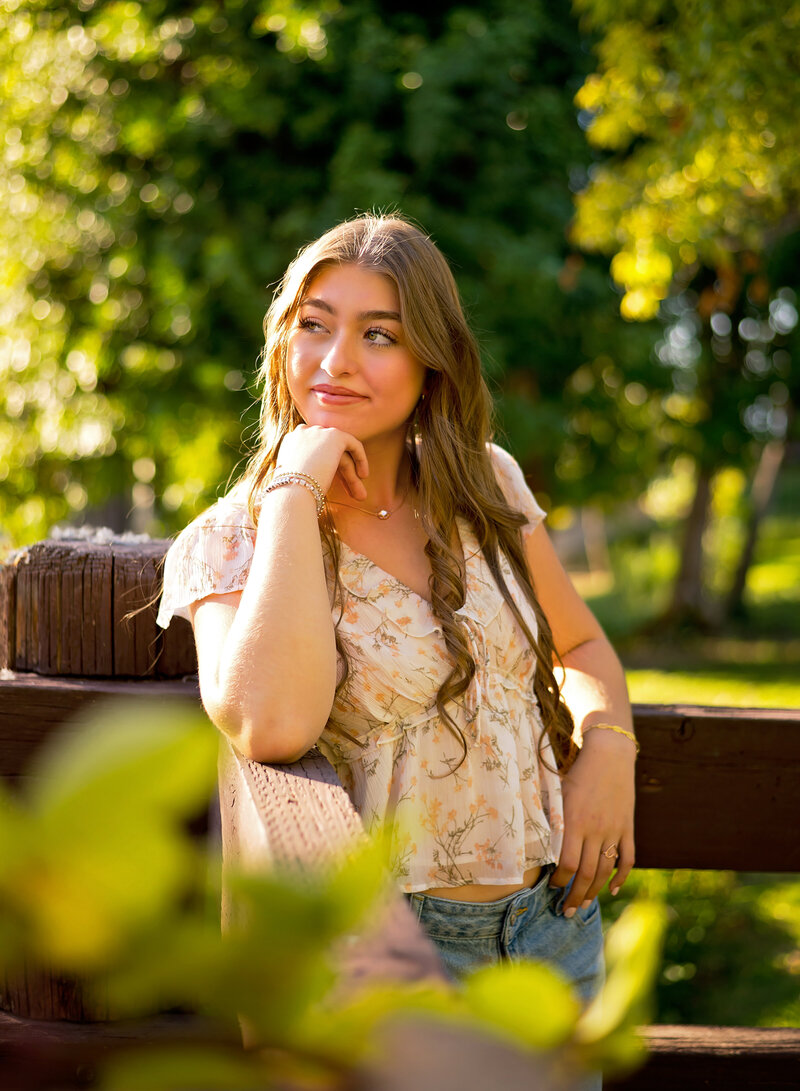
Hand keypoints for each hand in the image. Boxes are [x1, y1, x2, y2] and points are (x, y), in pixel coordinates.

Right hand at [275, 424, 368, 499]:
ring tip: (360, 495)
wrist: (293, 490)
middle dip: (341, 474)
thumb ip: (305, 472)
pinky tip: (363, 476)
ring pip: (340, 453)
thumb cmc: (292, 493)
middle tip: (351, 493)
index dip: (326, 468)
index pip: (313, 451)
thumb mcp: (295, 479)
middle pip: (328, 452)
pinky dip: (360, 459)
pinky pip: (353, 444)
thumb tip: (318, 478)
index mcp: (290, 442)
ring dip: (351, 474)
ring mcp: (318, 432)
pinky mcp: (334, 435)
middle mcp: (303, 432)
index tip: (333, 485)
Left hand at [549, 729, 635, 915]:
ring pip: (606, 871)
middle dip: (574, 896)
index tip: (551, 888)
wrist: (609, 754)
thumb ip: (552, 819)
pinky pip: (627, 859)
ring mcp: (614, 830)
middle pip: (587, 874)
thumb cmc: (577, 771)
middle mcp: (596, 830)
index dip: (559, 881)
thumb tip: (537, 843)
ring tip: (583, 905)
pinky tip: (614, 889)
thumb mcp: (558, 792)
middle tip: (566, 912)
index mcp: (575, 822)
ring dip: (594, 892)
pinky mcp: (627, 828)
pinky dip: (622, 877)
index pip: (568, 864)